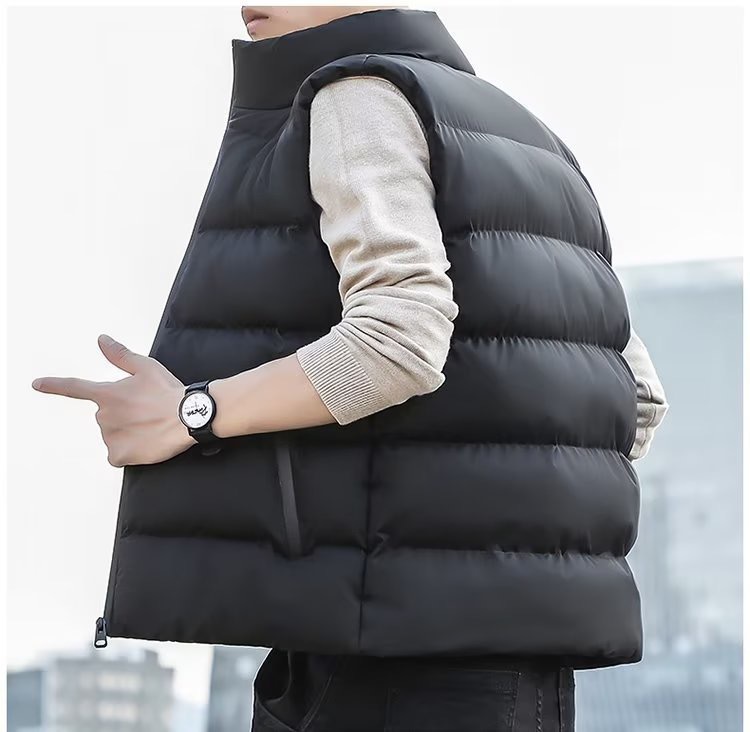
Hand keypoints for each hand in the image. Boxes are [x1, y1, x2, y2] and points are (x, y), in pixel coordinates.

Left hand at [31, 334, 195, 466]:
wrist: (188, 416)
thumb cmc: (169, 392)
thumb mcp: (146, 367)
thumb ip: (119, 355)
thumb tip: (102, 340)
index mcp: (107, 393)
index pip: (74, 387)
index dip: (53, 385)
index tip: (37, 384)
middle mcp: (103, 415)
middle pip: (105, 416)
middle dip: (122, 414)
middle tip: (147, 412)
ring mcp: (109, 436)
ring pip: (112, 435)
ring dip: (127, 433)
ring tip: (150, 427)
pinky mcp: (119, 454)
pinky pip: (117, 455)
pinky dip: (128, 452)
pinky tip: (145, 443)